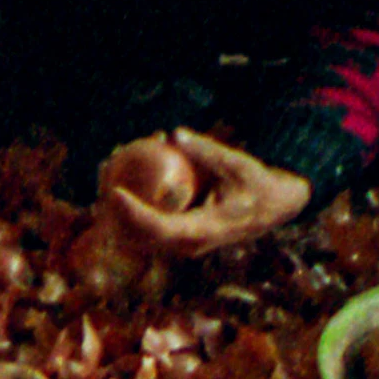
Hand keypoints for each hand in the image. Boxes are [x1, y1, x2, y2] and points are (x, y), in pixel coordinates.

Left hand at [103, 128, 313, 261]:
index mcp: (202, 232)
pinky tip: (123, 171)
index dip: (133, 214)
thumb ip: (205, 151)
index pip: (159, 229)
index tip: (115, 192)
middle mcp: (188, 244)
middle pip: (140, 235)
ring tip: (106, 169)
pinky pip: (149, 221)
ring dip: (118, 205)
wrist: (274, 207)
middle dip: (114, 210)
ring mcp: (183, 243)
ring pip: (140, 231)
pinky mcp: (180, 234)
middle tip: (104, 172)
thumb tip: (175, 134)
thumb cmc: (257, 184)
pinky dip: (134, 200)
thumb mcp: (237, 164)